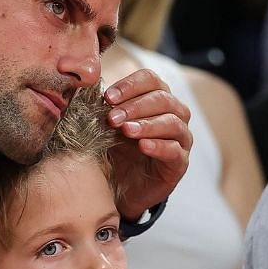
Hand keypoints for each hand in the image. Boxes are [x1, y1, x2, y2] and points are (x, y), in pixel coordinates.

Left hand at [104, 70, 192, 220]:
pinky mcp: (180, 163)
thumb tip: (87, 90)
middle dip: (135, 106)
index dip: (130, 85)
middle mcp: (174, 115)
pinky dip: (159, 146)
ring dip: (147, 124)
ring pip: (172, 123)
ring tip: (126, 130)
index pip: (151, 80)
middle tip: (112, 118)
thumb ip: (104, 109)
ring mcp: (180, 139)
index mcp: (156, 99)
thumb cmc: (115, 152)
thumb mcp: (106, 128)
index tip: (108, 97)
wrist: (119, 188)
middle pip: (163, 99)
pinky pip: (175, 150)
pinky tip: (143, 146)